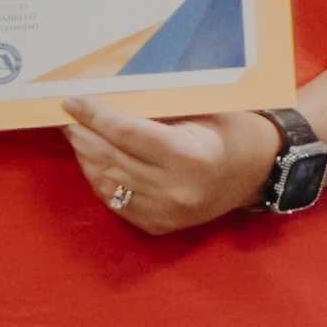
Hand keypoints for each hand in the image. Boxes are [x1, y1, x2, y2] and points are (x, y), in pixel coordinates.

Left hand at [60, 99, 274, 235]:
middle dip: (84, 135)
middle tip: (68, 118)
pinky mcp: (159, 226)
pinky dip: (99, 180)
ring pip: (108, 182)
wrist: (258, 172)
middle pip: (111, 158)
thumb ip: (154, 112)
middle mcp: (175, 189)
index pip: (126, 133)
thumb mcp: (198, 112)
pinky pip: (116, 202)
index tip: (72, 102)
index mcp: (189, 156)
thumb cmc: (229, 130)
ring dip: (86, 157)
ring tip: (76, 136)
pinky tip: (92, 162)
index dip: (94, 116)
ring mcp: (166, 212)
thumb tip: (104, 100)